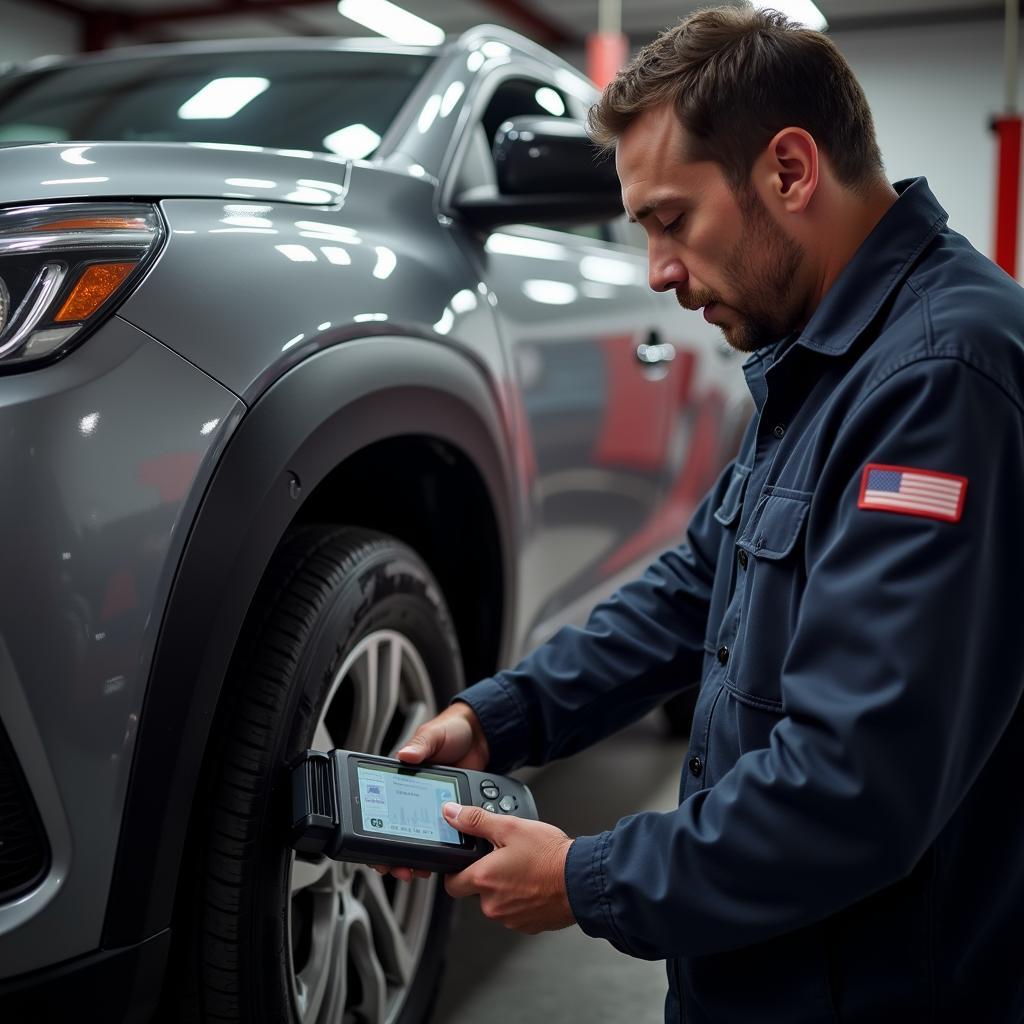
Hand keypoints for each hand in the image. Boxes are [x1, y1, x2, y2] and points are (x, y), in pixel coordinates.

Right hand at [370, 702, 490, 881]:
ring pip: (420, 837)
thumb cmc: (452, 730)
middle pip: (398, 830)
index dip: (377, 828)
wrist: (481, 735)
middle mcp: (416, 794)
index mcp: (403, 776)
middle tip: (397, 866)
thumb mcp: (434, 734)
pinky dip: (439, 849)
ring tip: (416, 868)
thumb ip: (421, 745)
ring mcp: (435, 805)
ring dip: (416, 857)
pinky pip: (444, 835)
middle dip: (394, 854)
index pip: (384, 806)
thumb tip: (405, 755)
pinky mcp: (454, 812)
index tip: (375, 846)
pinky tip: (438, 859)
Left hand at [442, 802, 575, 933]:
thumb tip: (451, 814)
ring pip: (497, 902)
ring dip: (505, 888)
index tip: (465, 862)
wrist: (581, 880)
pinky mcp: (527, 926)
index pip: (451, 884)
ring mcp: (510, 918)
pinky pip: (515, 912)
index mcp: (484, 879)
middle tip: (505, 858)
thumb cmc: (550, 856)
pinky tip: (534, 883)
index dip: (455, 870)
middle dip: (486, 876)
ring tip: (525, 868)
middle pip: (475, 892)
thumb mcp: (510, 827)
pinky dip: (521, 899)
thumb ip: (476, 821)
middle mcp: (493, 904)